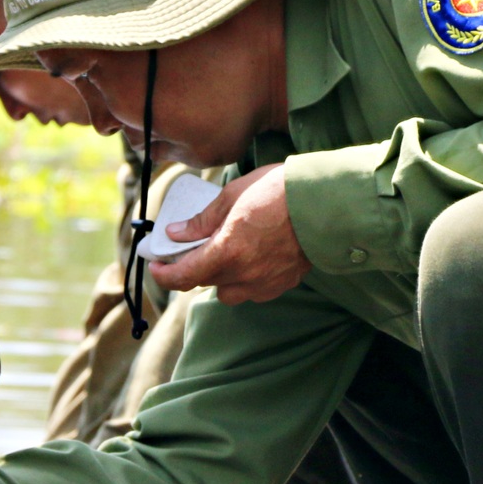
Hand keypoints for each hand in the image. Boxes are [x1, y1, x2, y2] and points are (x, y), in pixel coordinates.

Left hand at [148, 164, 311, 303]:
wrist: (327, 202)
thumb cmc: (280, 191)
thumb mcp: (232, 196)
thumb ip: (202, 221)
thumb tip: (176, 234)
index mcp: (226, 253)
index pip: (182, 277)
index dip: (163, 274)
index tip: (155, 264)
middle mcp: (244, 275)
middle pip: (203, 282)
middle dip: (193, 266)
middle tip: (190, 246)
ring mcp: (265, 283)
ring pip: (228, 292)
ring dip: (219, 276)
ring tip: (225, 252)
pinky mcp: (283, 284)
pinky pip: (253, 290)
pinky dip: (245, 278)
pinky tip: (252, 257)